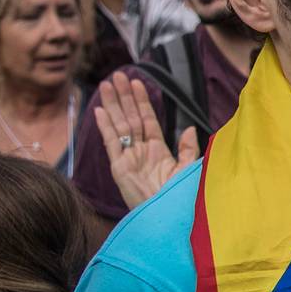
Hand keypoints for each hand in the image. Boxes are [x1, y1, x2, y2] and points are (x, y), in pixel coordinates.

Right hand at [92, 72, 197, 210]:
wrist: (168, 215)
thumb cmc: (179, 196)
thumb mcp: (188, 170)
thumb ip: (187, 148)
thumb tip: (190, 128)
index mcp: (157, 150)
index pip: (147, 119)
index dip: (142, 101)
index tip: (137, 83)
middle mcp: (141, 151)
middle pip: (131, 118)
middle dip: (124, 97)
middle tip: (118, 76)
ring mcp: (128, 158)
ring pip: (119, 126)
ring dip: (113, 105)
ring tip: (106, 85)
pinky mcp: (119, 168)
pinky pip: (111, 143)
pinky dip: (105, 127)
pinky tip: (100, 110)